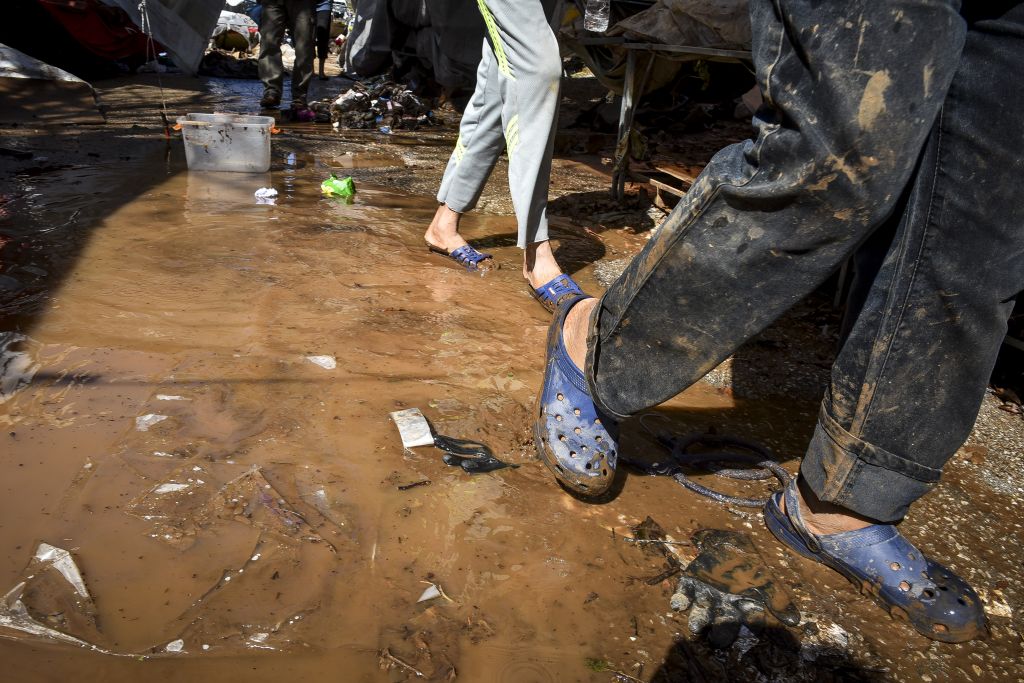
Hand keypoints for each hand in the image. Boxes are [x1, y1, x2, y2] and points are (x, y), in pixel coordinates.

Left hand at [669, 529, 799, 647]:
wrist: (728, 541)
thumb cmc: (748, 564)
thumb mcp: (765, 579)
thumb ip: (778, 599)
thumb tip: (795, 621)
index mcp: (743, 607)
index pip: (749, 622)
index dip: (750, 629)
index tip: (750, 635)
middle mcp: (724, 606)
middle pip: (722, 623)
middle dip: (718, 633)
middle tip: (716, 641)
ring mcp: (706, 595)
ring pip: (701, 612)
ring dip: (698, 619)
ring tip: (696, 626)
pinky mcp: (691, 583)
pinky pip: (683, 594)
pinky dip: (680, 599)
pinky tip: (678, 605)